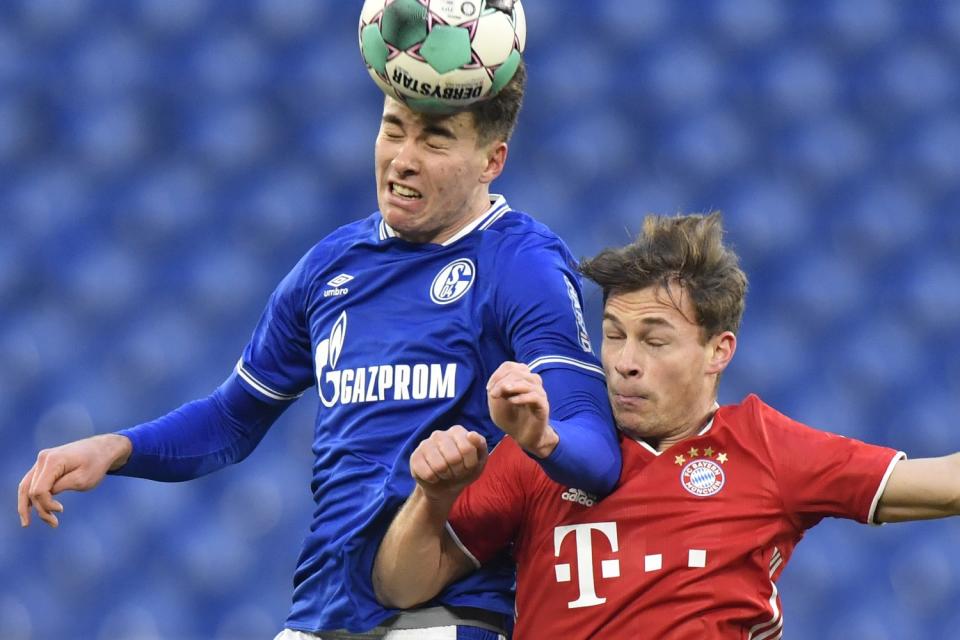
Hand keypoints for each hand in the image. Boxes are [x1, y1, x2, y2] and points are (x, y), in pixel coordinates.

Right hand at [17, 434, 131, 527]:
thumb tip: (40, 496)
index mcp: (53, 460)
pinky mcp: (44, 464)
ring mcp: (42, 460)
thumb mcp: (82, 479)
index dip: (46, 504)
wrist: (102, 449)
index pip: (39, 490)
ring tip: (26, 524)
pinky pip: (31, 483)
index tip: (62, 510)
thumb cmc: (96, 464)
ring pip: (25, 487)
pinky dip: (30, 497)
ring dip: (27, 506)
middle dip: (39, 509)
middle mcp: (43, 458)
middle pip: (30, 490)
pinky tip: (28, 511)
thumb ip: (61, 486)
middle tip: (54, 524)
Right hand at [410, 426, 487, 500]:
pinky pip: (428, 474)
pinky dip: (434, 480)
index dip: (470, 464)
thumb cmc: (465, 471)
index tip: (468, 465)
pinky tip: (434, 476)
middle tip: (456, 471)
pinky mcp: (414, 458)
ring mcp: (425, 444)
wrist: (445, 487)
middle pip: (454, 458)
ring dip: (446, 475)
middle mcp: (439, 434)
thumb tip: (471, 434)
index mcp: (456, 431)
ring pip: (440, 466)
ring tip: (445, 473)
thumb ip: (480, 445)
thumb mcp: (479, 460)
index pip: (467, 448)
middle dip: (457, 470)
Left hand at [486, 362, 558, 457]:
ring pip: (529, 381)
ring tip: (502, 395)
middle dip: (502, 381)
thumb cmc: (510, 417)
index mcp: (520, 379)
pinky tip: (512, 401)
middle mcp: (532, 383)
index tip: (489, 389)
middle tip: (493, 395)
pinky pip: (535, 396)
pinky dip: (522, 397)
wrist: (522, 436)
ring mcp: (539, 394)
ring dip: (512, 386)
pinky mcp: (543, 406)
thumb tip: (501, 382)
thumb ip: (497, 389)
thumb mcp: (496, 403)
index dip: (497, 374)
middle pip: (519, 371)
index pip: (510, 366)